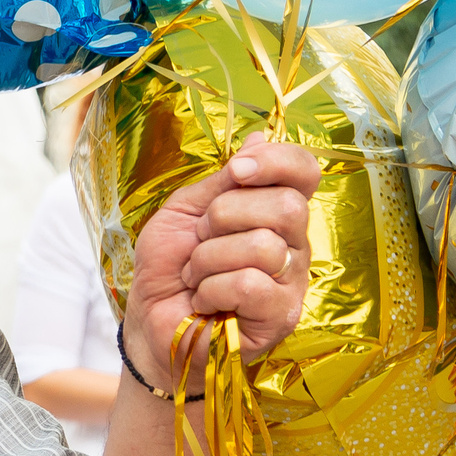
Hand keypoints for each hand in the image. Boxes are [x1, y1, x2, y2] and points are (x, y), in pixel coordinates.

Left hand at [123, 139, 318, 390]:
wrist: (150, 318)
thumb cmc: (169, 265)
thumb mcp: (186, 210)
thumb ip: (224, 180)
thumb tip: (261, 136)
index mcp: (272, 210)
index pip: (305, 171)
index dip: (277, 162)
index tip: (238, 170)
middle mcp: (292, 242)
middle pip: (286, 206)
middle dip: (224, 217)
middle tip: (201, 239)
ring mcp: (291, 280)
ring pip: (262, 246)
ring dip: (208, 259)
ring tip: (195, 275)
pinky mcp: (281, 315)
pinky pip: (250, 284)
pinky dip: (212, 289)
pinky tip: (204, 299)